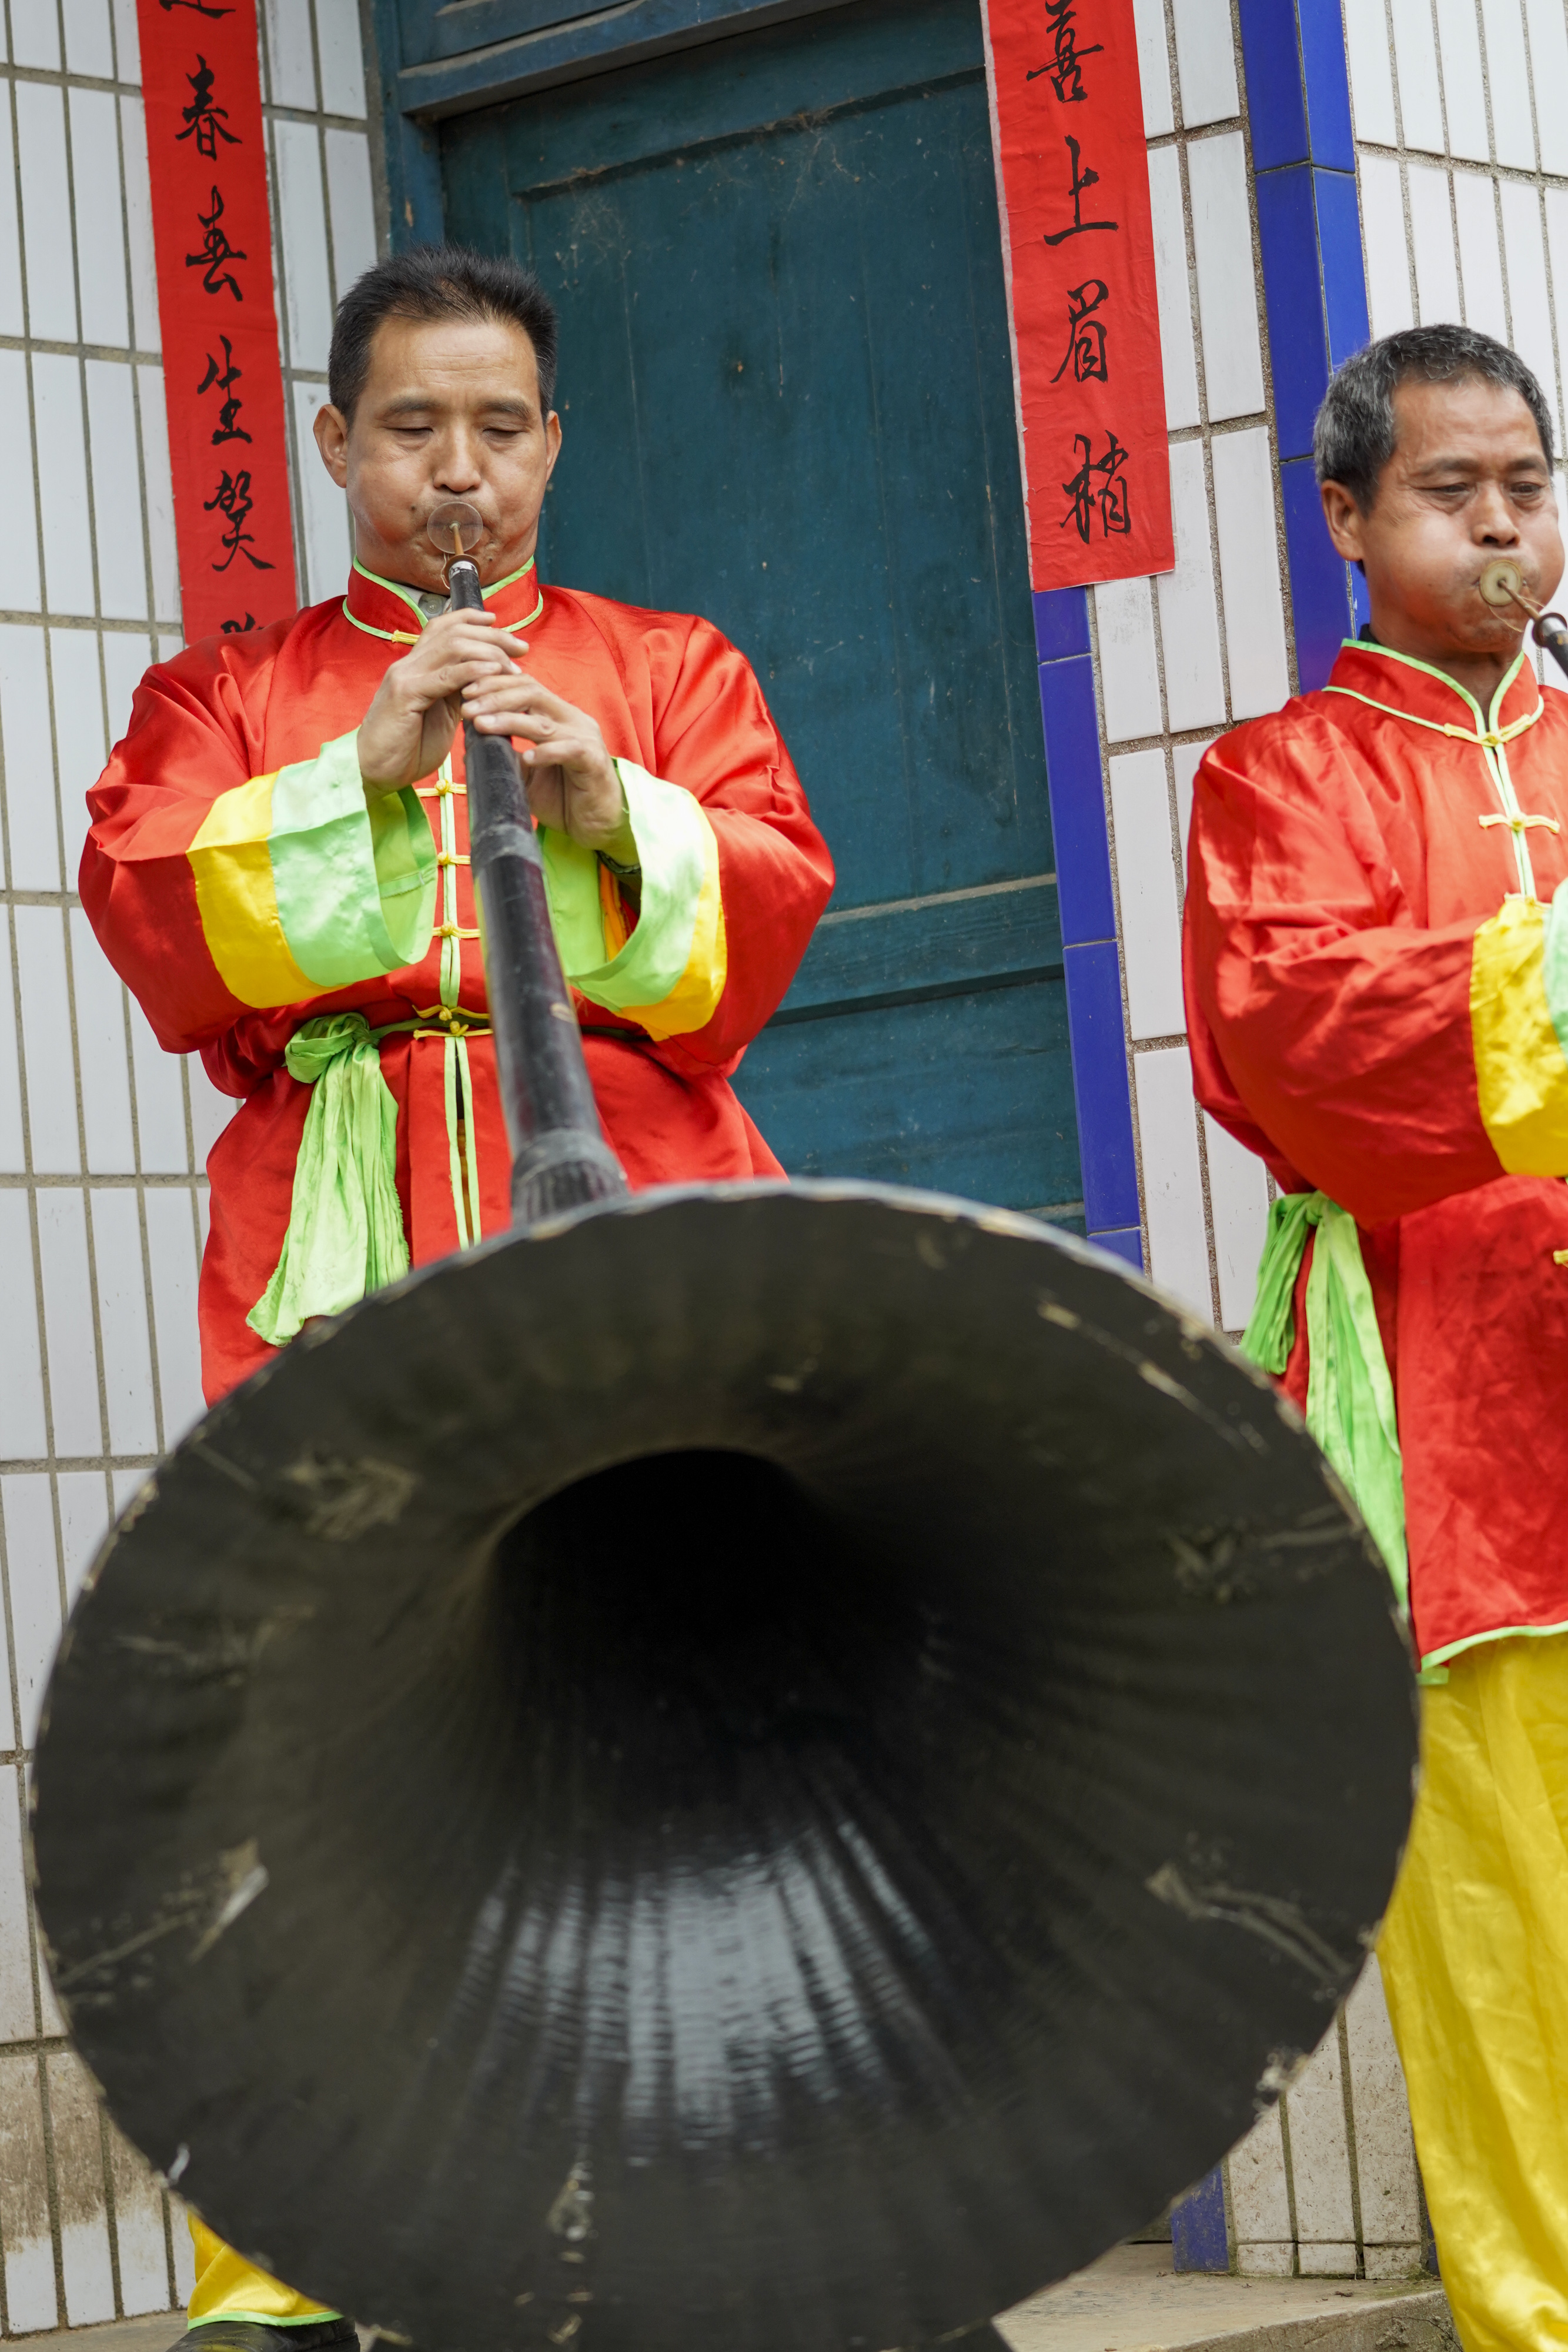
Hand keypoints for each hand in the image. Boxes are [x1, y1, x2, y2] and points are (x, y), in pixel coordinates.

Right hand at [357, 610, 529, 792]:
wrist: (372, 770)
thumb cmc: (406, 748)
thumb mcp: (439, 715)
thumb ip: (456, 693)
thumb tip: (485, 681)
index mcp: (416, 666)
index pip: (443, 627)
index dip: (473, 619)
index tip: (501, 625)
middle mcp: (409, 664)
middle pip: (454, 632)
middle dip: (493, 635)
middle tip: (521, 646)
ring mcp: (405, 676)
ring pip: (452, 646)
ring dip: (488, 652)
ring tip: (513, 664)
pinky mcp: (406, 695)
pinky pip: (445, 676)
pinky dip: (472, 670)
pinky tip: (493, 672)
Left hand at [463, 669, 638, 864]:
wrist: (599, 824)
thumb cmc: (565, 797)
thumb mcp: (528, 773)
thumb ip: (507, 756)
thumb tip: (470, 746)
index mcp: (557, 715)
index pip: (524, 686)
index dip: (494, 685)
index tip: (464, 693)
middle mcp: (572, 720)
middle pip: (532, 693)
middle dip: (495, 696)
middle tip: (467, 706)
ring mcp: (585, 738)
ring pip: (543, 722)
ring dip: (509, 720)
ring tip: (481, 724)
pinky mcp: (593, 761)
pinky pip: (568, 750)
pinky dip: (545, 753)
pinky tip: (526, 758)